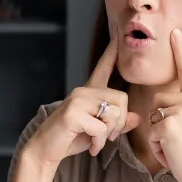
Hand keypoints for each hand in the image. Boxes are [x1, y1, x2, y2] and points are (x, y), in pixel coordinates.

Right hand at [23, 36, 139, 167]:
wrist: (45, 150)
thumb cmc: (71, 138)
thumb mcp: (98, 131)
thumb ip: (117, 123)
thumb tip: (137, 118)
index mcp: (89, 92)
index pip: (103, 66)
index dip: (112, 51)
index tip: (117, 31)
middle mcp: (83, 91)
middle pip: (121, 99)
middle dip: (119, 122)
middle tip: (108, 136)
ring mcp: (77, 101)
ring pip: (113, 114)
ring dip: (109, 135)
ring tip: (97, 141)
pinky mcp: (73, 113)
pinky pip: (101, 129)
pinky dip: (99, 143)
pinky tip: (92, 147)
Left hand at [147, 29, 181, 181]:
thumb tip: (162, 108)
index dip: (180, 50)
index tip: (174, 31)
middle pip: (157, 100)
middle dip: (159, 122)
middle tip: (178, 141)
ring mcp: (181, 111)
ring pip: (152, 118)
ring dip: (157, 136)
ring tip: (176, 148)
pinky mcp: (169, 124)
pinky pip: (151, 133)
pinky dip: (157, 147)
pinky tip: (172, 154)